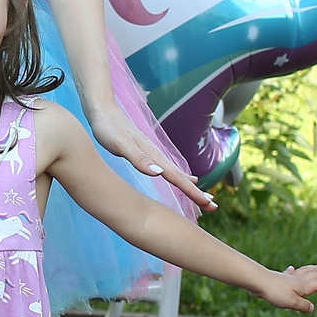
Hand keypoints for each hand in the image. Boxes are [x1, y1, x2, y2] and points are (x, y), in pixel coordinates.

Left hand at [84, 105, 214, 210]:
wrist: (102, 109)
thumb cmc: (108, 128)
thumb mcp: (120, 145)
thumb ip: (139, 159)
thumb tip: (159, 173)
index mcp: (153, 155)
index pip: (177, 178)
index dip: (193, 192)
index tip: (209, 203)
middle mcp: (157, 154)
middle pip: (181, 177)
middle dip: (197, 192)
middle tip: (213, 206)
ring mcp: (153, 153)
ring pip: (177, 173)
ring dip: (190, 186)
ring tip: (204, 196)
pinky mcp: (147, 152)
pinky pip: (169, 169)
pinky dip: (179, 176)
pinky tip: (182, 178)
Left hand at [258, 262, 316, 312]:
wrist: (257, 281)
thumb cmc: (274, 292)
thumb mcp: (291, 303)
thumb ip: (303, 306)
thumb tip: (312, 308)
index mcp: (305, 286)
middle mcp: (300, 280)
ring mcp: (290, 278)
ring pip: (306, 271)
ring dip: (316, 268)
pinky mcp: (280, 278)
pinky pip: (289, 273)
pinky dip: (293, 271)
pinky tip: (292, 268)